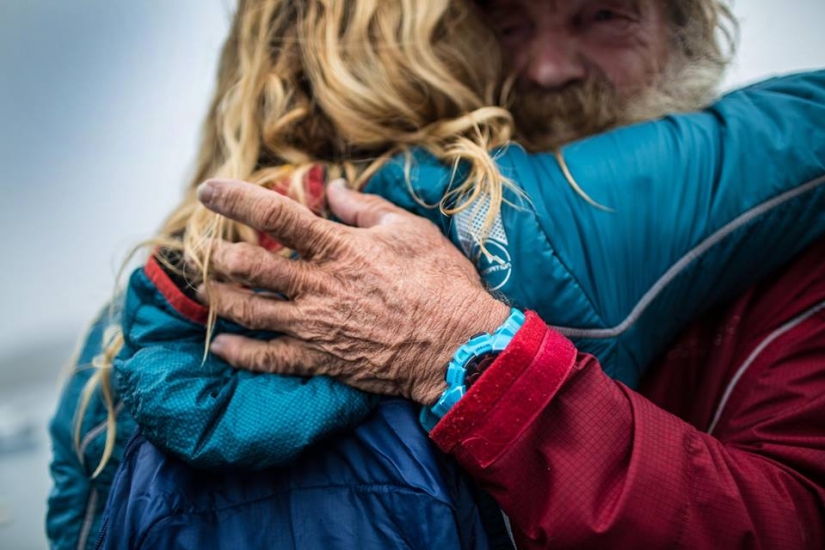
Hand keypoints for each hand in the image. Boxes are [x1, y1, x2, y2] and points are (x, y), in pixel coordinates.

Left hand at [197, 178, 509, 404]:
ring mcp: (314, 326)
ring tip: (206, 288)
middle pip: (247, 266)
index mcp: (337, 247)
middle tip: (206, 249)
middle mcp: (316, 286)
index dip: (235, 198)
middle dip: (218, 254)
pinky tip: (220, 346)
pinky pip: (267, 360)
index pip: (273, 215)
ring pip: (248, 310)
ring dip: (220, 297)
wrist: (458, 344)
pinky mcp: (320, 360)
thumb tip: (334, 187)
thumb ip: (364, 208)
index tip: (208, 190)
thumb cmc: (441, 282)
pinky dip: (239, 354)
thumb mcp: (409, 229)